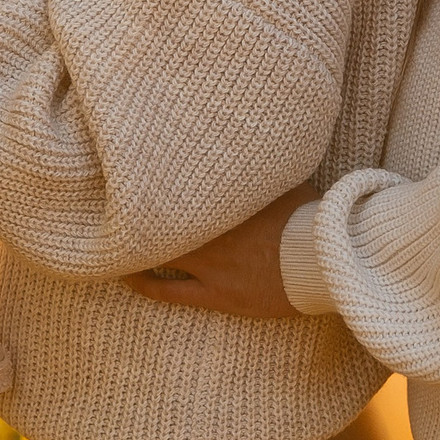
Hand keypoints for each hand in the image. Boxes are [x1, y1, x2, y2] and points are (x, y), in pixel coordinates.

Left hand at [122, 185, 319, 319]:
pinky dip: (145, 284)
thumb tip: (255, 145)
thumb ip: (263, 170)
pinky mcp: (216, 294)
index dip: (152, 181)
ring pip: (159, 253)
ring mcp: (210, 264)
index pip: (176, 185)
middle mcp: (211, 230)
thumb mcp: (289, 183)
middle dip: (135, 212)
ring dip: (135, 247)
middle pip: (160, 219)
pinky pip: (169, 291)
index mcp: (226, 201)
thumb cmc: (313, 221)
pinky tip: (128, 277)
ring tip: (114, 239)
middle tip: (112, 204)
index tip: (135, 172)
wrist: (327, 264)